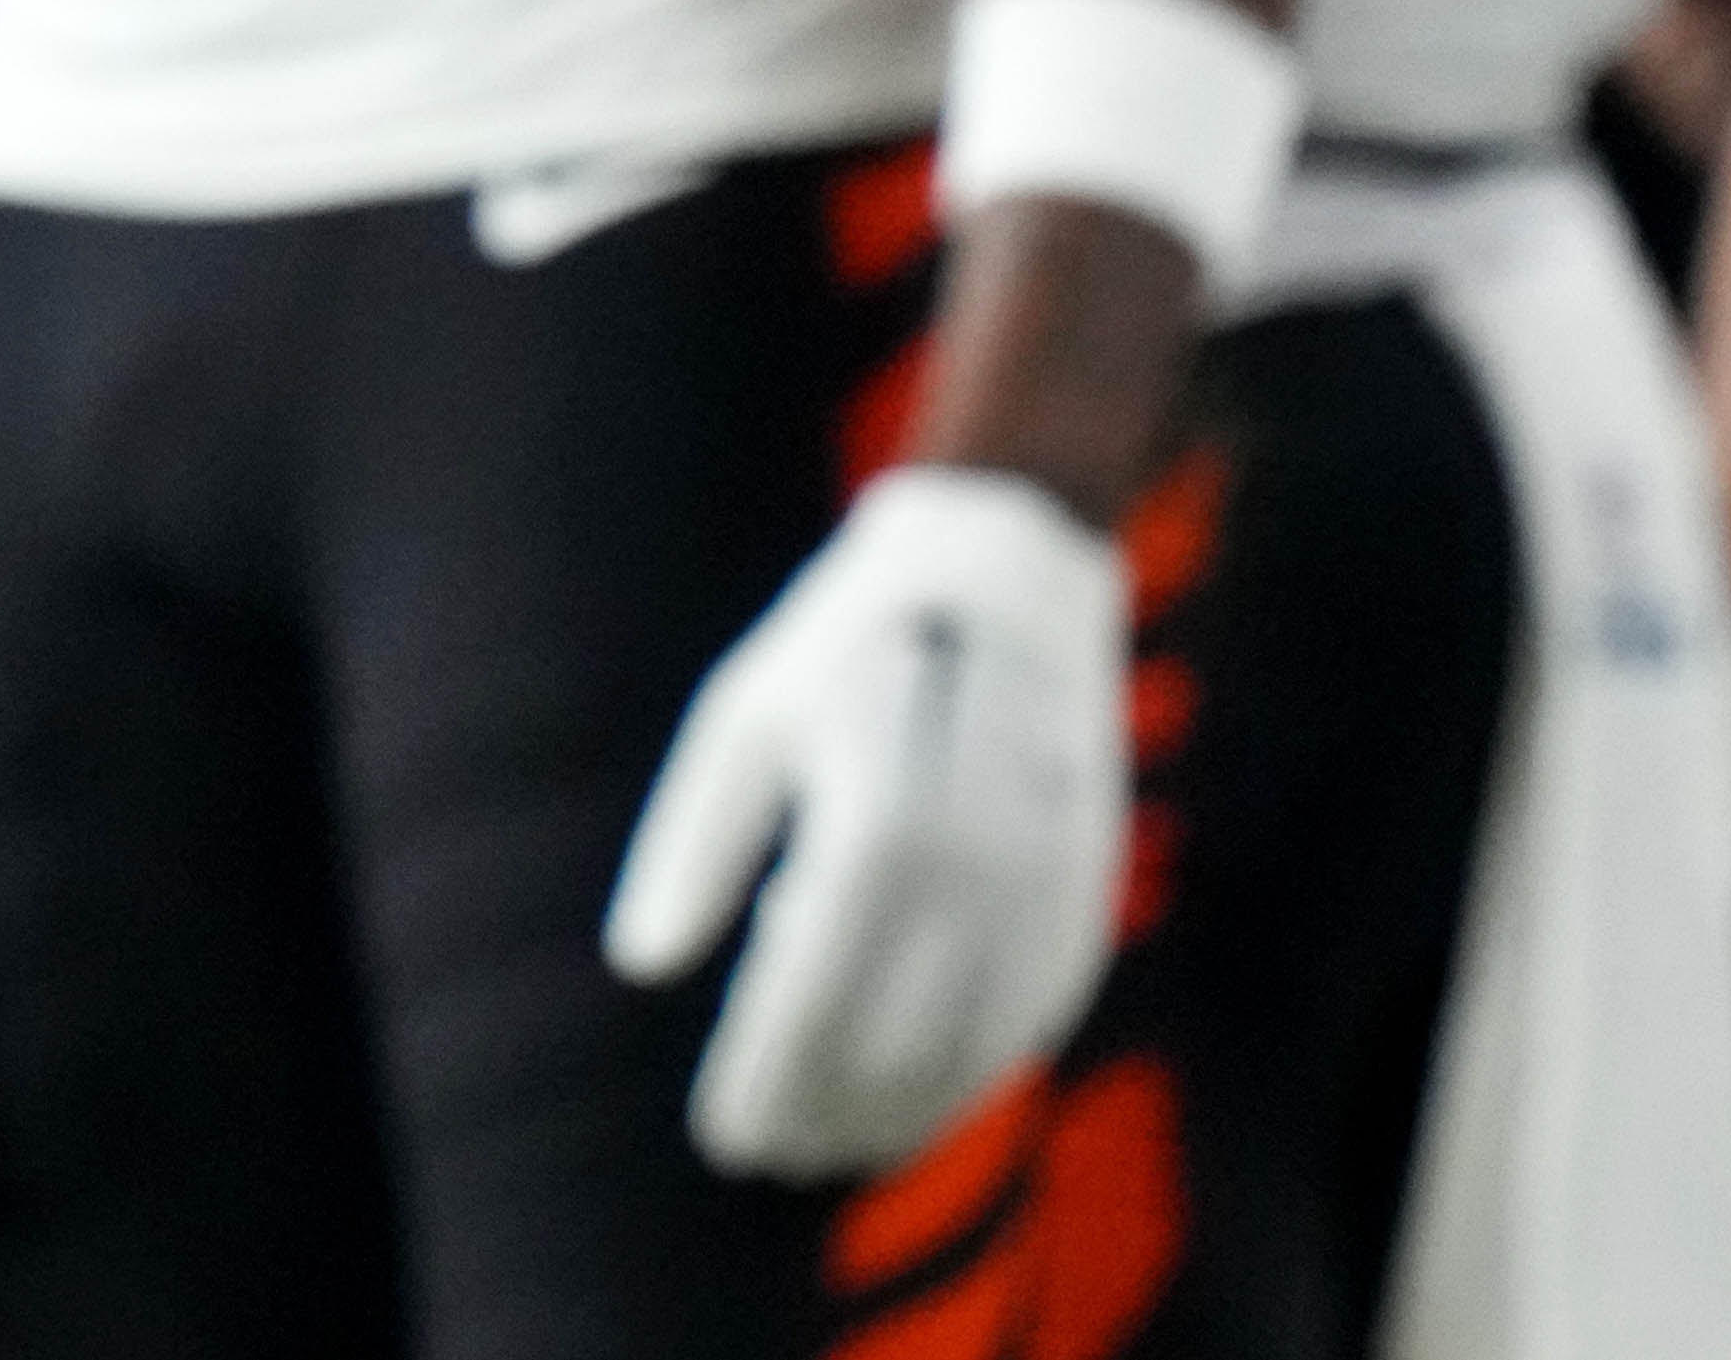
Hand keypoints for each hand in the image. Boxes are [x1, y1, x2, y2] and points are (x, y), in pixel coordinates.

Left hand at [601, 466, 1130, 1174]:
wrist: (1009, 573)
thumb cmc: (850, 643)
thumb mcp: (745, 716)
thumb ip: (695, 846)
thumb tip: (644, 964)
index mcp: (874, 824)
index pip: (808, 1002)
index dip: (765, 1084)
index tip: (727, 1140)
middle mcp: (970, 870)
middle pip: (890, 1046)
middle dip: (826, 1114)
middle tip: (774, 1156)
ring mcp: (1041, 887)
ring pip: (971, 1053)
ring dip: (904, 1116)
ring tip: (840, 1146)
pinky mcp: (1086, 892)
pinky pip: (1033, 1019)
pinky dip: (976, 1074)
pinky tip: (927, 1096)